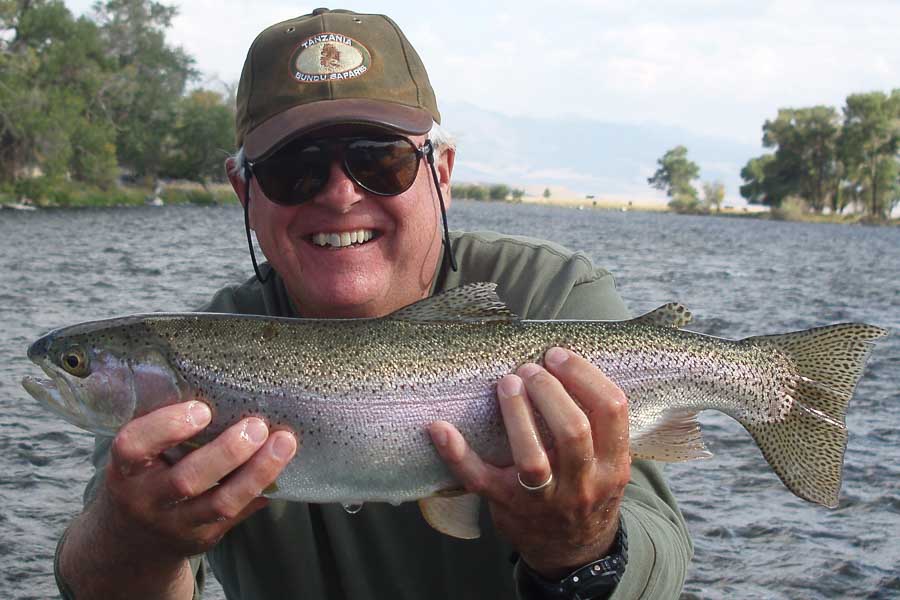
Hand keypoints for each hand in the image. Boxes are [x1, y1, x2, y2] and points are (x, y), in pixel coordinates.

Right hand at [59, 400, 296, 597]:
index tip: (202, 408)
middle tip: (257, 426)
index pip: (134, 447)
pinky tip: (283, 469)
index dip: (167, 427)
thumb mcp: (139, 454)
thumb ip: (164, 428)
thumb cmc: (144, 477)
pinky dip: (262, 489)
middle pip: (187, 480)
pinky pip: (239, 515)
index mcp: (126, 469)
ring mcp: (177, 524)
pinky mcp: (205, 537)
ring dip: (257, 472)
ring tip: (283, 443)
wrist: (133, 541)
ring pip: (221, 504)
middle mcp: (148, 500)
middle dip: (227, 451)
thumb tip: (221, 386)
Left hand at [429, 348, 629, 578]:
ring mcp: (543, 500)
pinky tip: (440, 428)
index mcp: (612, 464)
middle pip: (572, 430)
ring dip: (516, 414)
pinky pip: (479, 480)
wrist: (574, 553)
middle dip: (549, 390)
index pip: (611, 410)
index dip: (584, 376)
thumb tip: (562, 363)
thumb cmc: (587, 491)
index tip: (558, 356)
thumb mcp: (609, 462)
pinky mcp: (506, 506)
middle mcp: (583, 483)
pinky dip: (457, 454)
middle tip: (529, 369)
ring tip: (506, 383)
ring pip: (532, 459)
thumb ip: (597, 424)